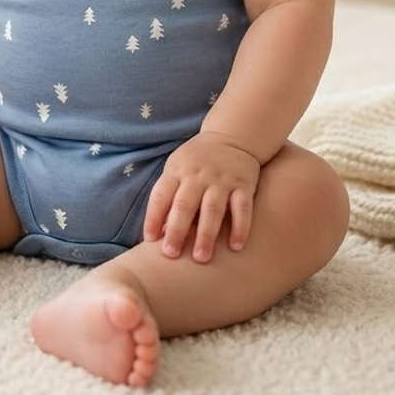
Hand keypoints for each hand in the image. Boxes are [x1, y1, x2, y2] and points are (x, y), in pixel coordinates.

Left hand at [142, 132, 260, 262]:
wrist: (231, 136)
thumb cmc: (196, 161)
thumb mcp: (177, 170)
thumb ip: (168, 199)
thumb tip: (157, 234)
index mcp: (177, 172)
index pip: (161, 195)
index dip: (154, 217)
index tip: (150, 241)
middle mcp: (198, 176)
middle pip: (185, 204)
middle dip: (177, 230)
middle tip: (171, 254)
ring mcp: (222, 180)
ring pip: (212, 208)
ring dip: (206, 234)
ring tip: (201, 258)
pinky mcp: (244, 185)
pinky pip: (242, 208)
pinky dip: (240, 227)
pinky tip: (236, 247)